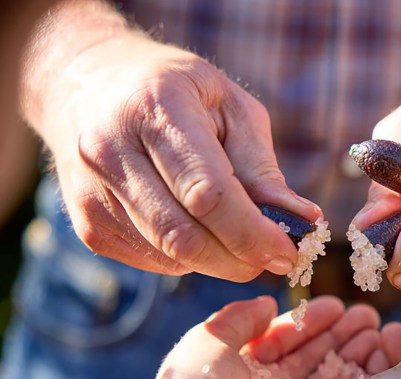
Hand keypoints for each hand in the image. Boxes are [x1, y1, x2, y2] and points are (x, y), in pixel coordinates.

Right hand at [41, 34, 319, 280]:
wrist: (90, 84)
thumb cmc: (179, 94)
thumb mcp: (232, 109)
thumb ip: (263, 169)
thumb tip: (304, 221)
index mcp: (155, 109)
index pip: (207, 193)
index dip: (252, 233)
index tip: (289, 252)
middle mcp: (111, 151)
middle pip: (185, 236)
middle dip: (240, 259)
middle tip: (275, 259)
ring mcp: (91, 192)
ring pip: (169, 255)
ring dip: (219, 261)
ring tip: (241, 238)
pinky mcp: (87, 224)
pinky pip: (152, 261)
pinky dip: (189, 258)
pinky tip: (199, 229)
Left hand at [47, 295, 387, 378]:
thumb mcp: (210, 341)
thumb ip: (241, 318)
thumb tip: (267, 302)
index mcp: (246, 373)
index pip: (288, 342)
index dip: (314, 323)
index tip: (339, 306)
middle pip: (314, 359)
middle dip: (341, 335)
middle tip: (369, 316)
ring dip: (353, 354)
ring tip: (377, 333)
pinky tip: (373, 361)